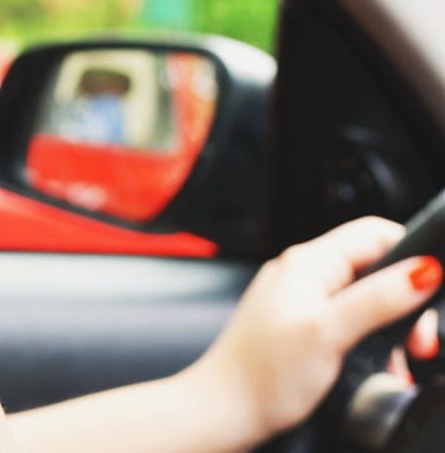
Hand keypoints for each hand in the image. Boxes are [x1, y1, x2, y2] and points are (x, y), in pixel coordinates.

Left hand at [183, 217, 441, 444]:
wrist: (222, 412)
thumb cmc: (262, 376)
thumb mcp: (328, 333)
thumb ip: (377, 299)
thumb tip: (424, 269)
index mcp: (307, 263)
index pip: (374, 234)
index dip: (412, 255)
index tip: (430, 291)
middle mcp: (301, 275)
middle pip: (375, 269)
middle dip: (405, 304)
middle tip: (416, 343)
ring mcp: (298, 300)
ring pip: (366, 300)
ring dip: (390, 329)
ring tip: (397, 361)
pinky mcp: (299, 327)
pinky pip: (348, 322)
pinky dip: (369, 342)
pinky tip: (375, 367)